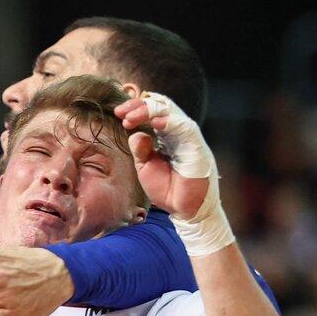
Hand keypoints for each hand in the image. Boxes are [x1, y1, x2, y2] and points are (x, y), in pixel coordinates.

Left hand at [116, 95, 211, 219]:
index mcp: (166, 136)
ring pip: (173, 113)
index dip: (136, 108)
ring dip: (150, 111)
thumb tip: (135, 133)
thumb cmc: (166, 188)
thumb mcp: (145, 167)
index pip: (153, 112)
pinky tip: (155, 123)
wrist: (183, 210)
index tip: (118, 113)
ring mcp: (189, 139)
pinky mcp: (197, 149)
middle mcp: (178, 133)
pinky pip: (186, 130)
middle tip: (121, 112)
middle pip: (162, 106)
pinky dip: (171, 123)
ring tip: (130, 118)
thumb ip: (140, 149)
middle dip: (140, 105)